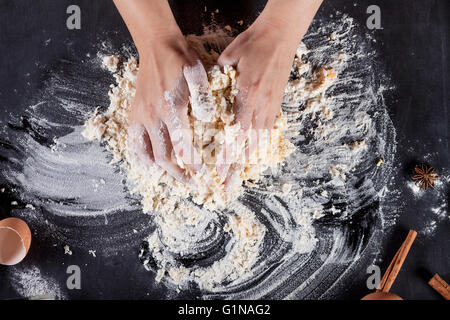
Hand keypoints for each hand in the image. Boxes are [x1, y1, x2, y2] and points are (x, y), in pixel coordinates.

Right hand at [129, 35, 207, 184]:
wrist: (155, 45)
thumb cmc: (179, 58)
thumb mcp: (196, 72)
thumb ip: (202, 97)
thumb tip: (207, 119)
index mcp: (170, 109)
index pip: (181, 147)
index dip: (192, 165)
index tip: (203, 176)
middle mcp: (152, 117)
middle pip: (163, 157)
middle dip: (178, 175)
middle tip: (192, 185)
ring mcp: (140, 117)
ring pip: (145, 154)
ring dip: (158, 171)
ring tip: (171, 179)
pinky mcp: (134, 114)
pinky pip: (133, 142)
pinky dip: (140, 157)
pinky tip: (148, 165)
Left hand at [216, 0, 322, 185]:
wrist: (281, 35)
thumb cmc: (254, 42)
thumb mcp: (230, 56)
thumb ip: (218, 76)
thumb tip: (207, 90)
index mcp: (247, 95)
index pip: (235, 132)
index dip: (226, 153)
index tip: (217, 170)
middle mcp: (261, 105)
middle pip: (248, 143)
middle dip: (236, 167)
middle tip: (228, 186)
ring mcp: (271, 106)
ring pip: (260, 140)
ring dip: (249, 161)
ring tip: (240, 177)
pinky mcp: (277, 103)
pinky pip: (268, 130)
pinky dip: (261, 145)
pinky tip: (256, 155)